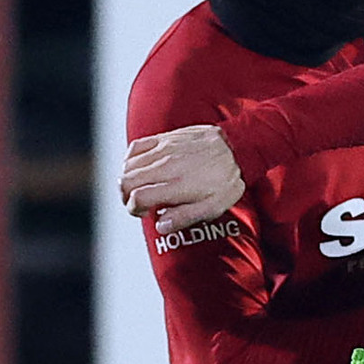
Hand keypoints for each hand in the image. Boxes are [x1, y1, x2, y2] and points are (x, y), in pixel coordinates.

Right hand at [119, 126, 245, 232]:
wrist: (238, 148)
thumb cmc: (227, 180)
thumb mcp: (213, 207)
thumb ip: (184, 217)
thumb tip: (160, 225)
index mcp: (176, 185)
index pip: (138, 198)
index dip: (134, 210)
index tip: (143, 213)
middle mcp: (165, 166)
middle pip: (126, 181)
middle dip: (125, 197)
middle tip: (137, 203)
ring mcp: (163, 150)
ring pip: (127, 165)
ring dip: (126, 180)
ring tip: (138, 188)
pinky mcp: (164, 138)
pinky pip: (136, 146)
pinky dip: (129, 159)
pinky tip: (137, 168)